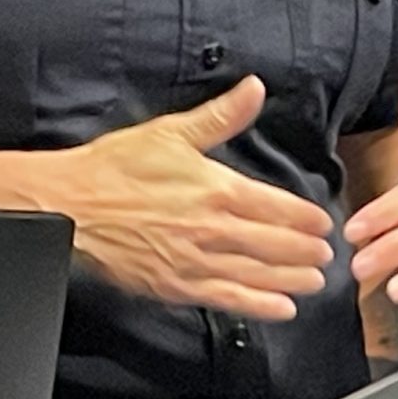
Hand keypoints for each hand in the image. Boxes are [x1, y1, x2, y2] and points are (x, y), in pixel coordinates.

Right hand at [50, 77, 336, 320]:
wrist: (70, 206)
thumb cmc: (114, 168)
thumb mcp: (170, 132)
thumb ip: (221, 116)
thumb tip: (255, 89)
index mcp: (217, 189)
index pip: (277, 207)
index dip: (305, 218)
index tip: (322, 224)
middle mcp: (213, 229)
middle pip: (275, 244)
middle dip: (306, 252)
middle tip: (327, 256)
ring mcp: (196, 261)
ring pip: (258, 275)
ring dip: (292, 280)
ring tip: (314, 283)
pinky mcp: (177, 286)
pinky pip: (228, 300)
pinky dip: (259, 306)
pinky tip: (280, 310)